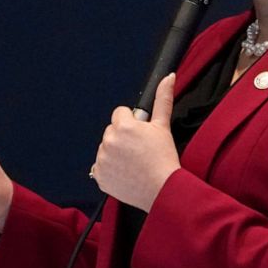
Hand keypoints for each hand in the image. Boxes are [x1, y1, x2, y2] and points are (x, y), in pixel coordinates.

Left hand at [92, 74, 179, 211]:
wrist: (162, 189)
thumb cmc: (164, 159)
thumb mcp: (163, 126)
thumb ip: (162, 99)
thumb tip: (168, 77)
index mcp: (123, 126)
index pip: (119, 114)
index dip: (132, 123)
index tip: (140, 135)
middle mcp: (109, 141)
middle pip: (112, 131)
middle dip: (122, 137)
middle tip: (139, 150)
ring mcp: (102, 159)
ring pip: (106, 148)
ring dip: (116, 153)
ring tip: (133, 163)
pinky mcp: (99, 176)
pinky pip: (101, 166)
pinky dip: (111, 170)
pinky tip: (125, 173)